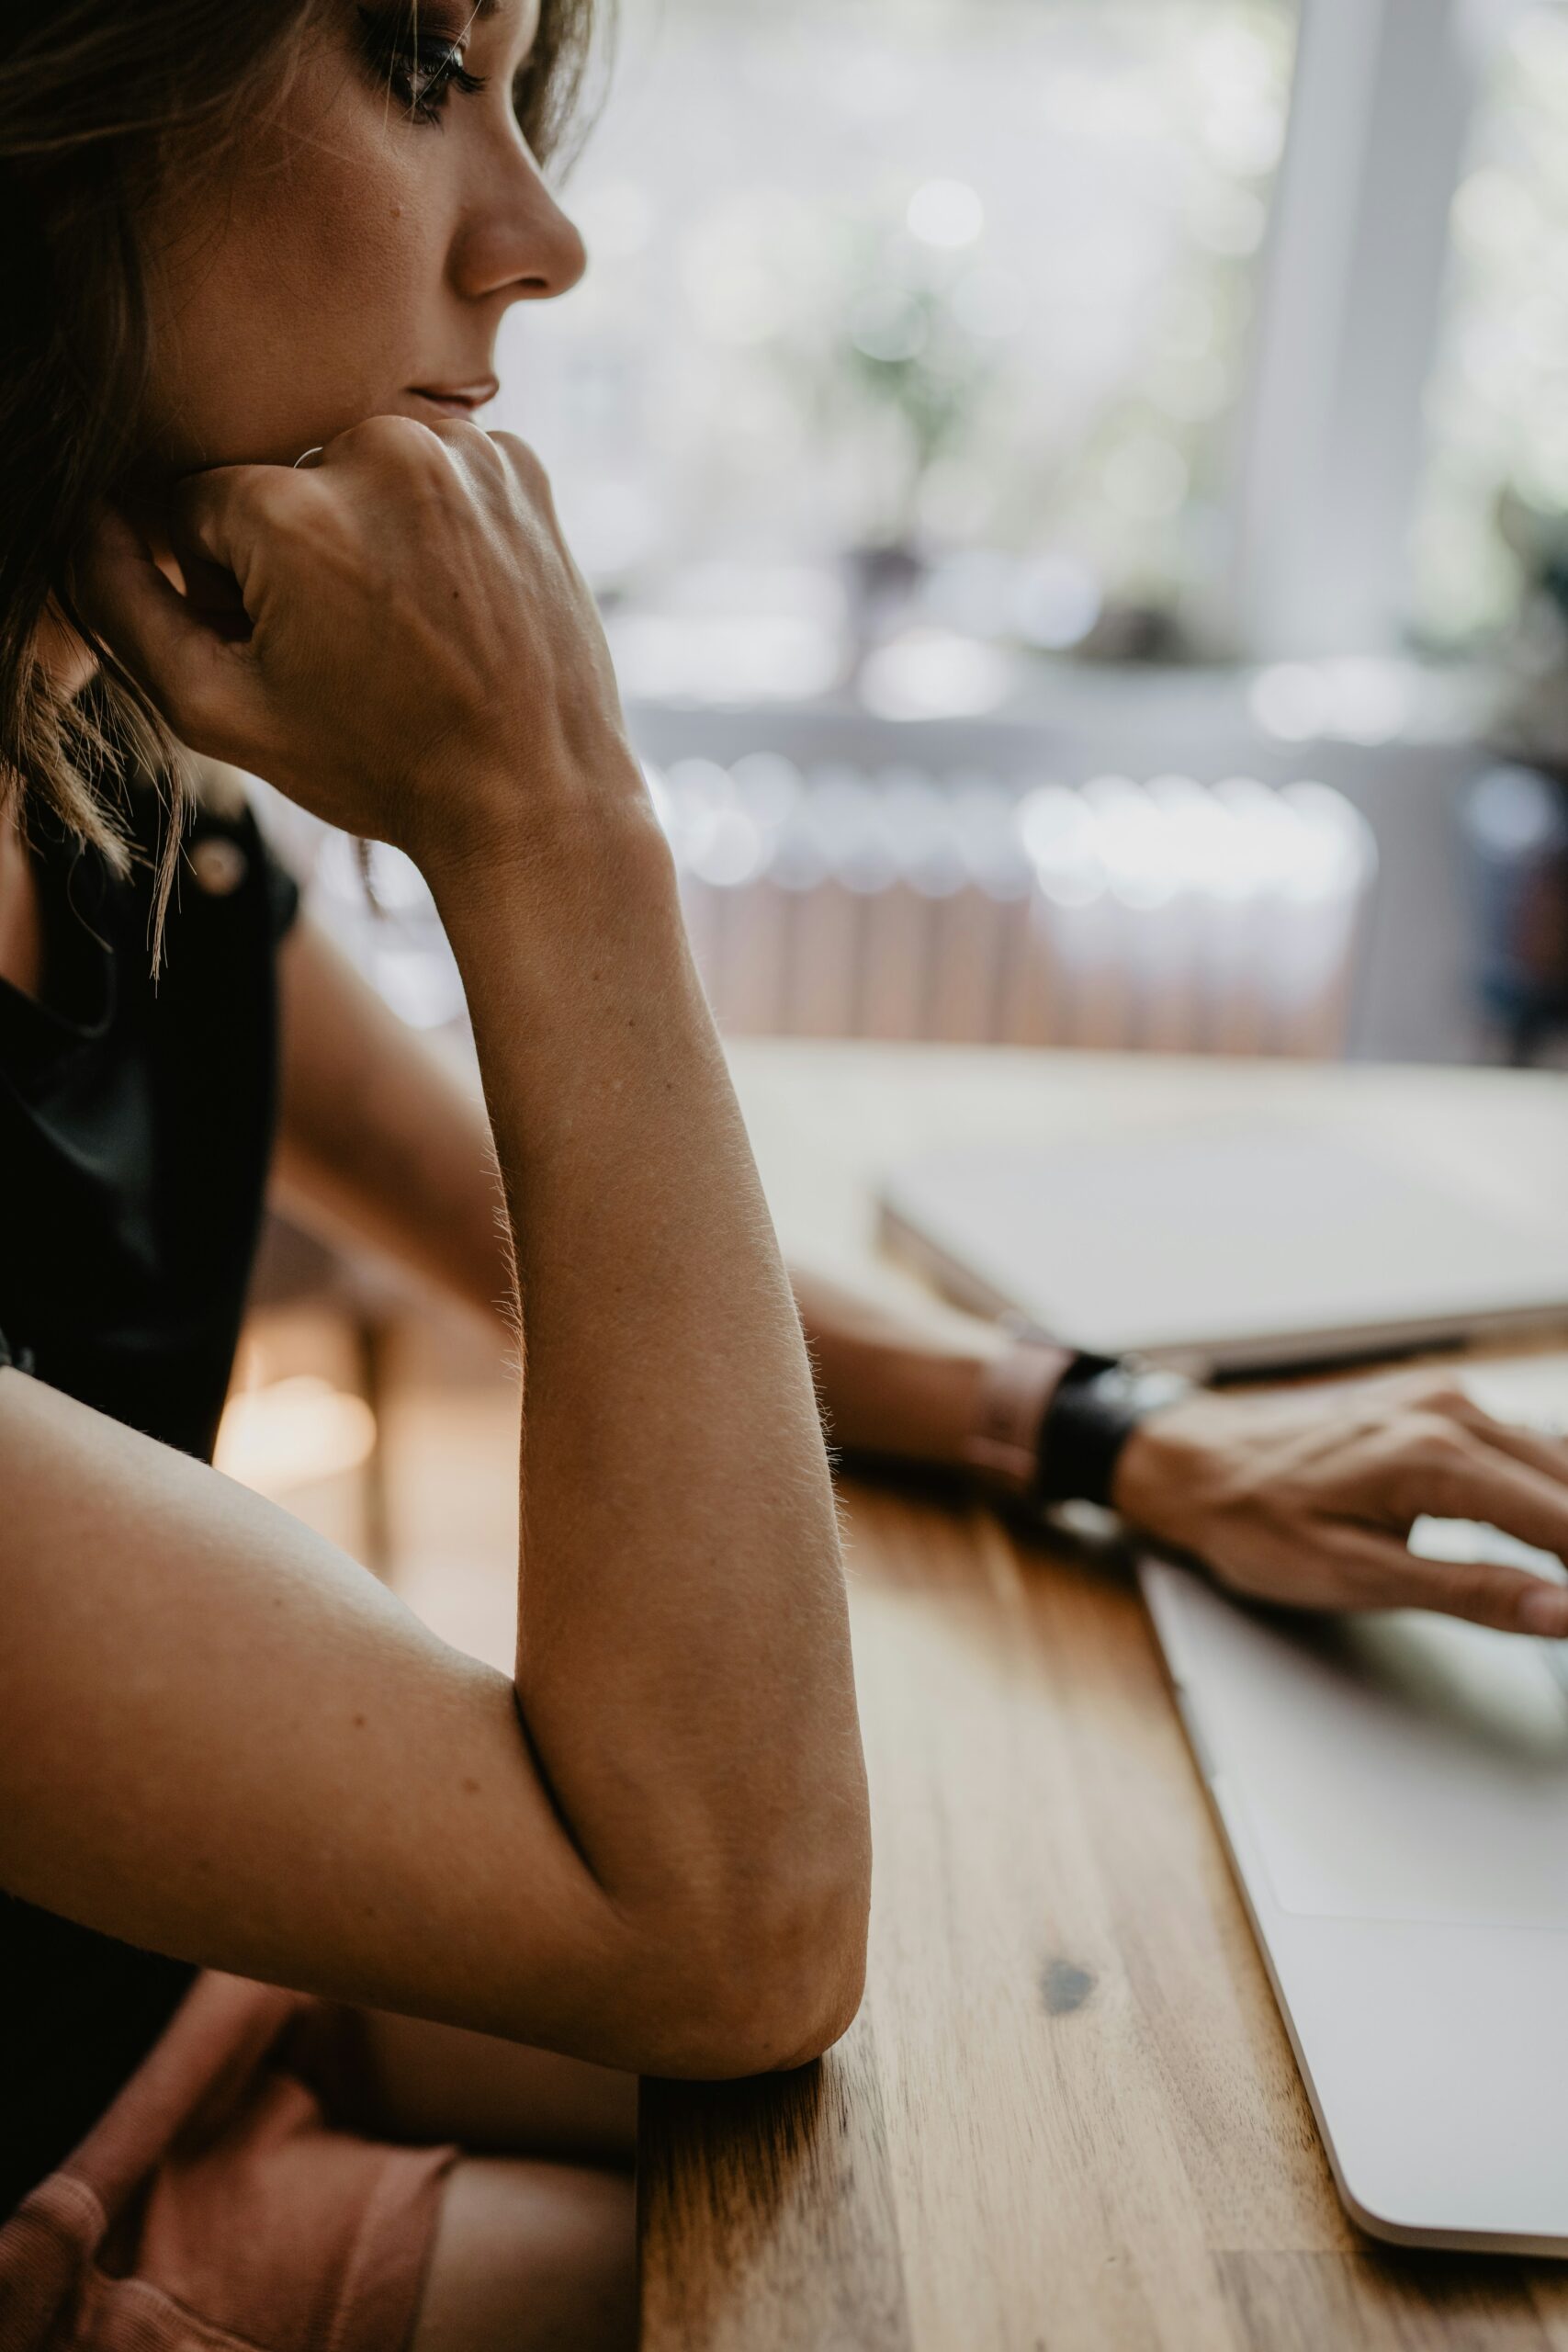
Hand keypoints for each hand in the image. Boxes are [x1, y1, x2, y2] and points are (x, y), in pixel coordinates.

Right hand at [77, 419, 639, 867]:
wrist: (535, 797)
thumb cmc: (378, 766)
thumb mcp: (219, 711)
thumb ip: (124, 605)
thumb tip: (87, 517)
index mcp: (289, 511)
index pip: (190, 508)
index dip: (219, 587)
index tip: (280, 647)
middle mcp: (377, 450)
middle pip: (275, 481)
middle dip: (289, 552)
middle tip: (352, 650)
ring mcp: (460, 451)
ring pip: (353, 469)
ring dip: (361, 531)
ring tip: (406, 629)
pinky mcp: (518, 462)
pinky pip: (431, 470)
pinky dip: (431, 522)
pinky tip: (454, 600)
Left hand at [1112, 1369, 1567, 1636]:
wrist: (1192, 1461)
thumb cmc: (1253, 1519)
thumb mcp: (1357, 1576)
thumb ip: (1470, 1592)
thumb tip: (1561, 1611)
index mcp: (1435, 1455)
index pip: (1562, 1522)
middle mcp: (1449, 1411)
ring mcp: (1443, 1398)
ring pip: (1555, 1455)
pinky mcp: (1434, 1401)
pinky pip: (1521, 1439)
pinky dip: (1552, 1484)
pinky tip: (1554, 1523)